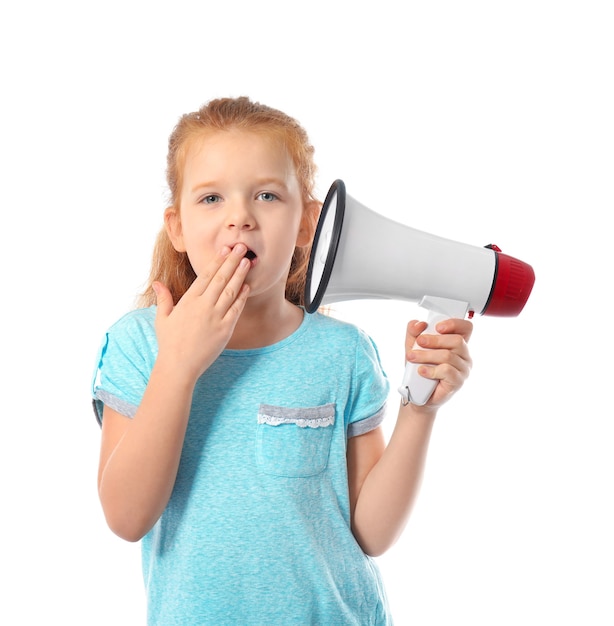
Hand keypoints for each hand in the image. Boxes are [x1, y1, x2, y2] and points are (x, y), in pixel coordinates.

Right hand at [153, 243, 250, 381]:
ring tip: (247, 262)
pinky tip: (247, 287)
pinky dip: (242, 297)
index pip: (206, 275)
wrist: (179, 366)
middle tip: (242, 247)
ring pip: (231, 291)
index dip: (217, 261)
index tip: (225, 249)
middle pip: (221, 278)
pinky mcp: (225, 329)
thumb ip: (163, 298)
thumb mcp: (162, 318)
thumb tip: (157, 283)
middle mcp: (203, 306)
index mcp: (188, 300)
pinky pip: (236, 309)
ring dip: (240, 275)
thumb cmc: (169, 342)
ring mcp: (215, 317)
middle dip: (232, 261)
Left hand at [405, 318, 472, 408]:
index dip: (455, 324)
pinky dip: (431, 370)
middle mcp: (464, 355)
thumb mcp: (413, 346)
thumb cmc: (419, 368)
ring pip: (448, 356)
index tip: (438, 327)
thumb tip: (419, 324)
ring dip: (426, 355)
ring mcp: (463, 369)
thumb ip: (414, 332)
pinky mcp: (458, 382)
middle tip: (419, 342)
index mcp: (457, 343)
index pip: (466, 328)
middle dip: (435, 340)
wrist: (416, 393)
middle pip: (457, 341)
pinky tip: (421, 371)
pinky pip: (447, 371)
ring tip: (412, 358)